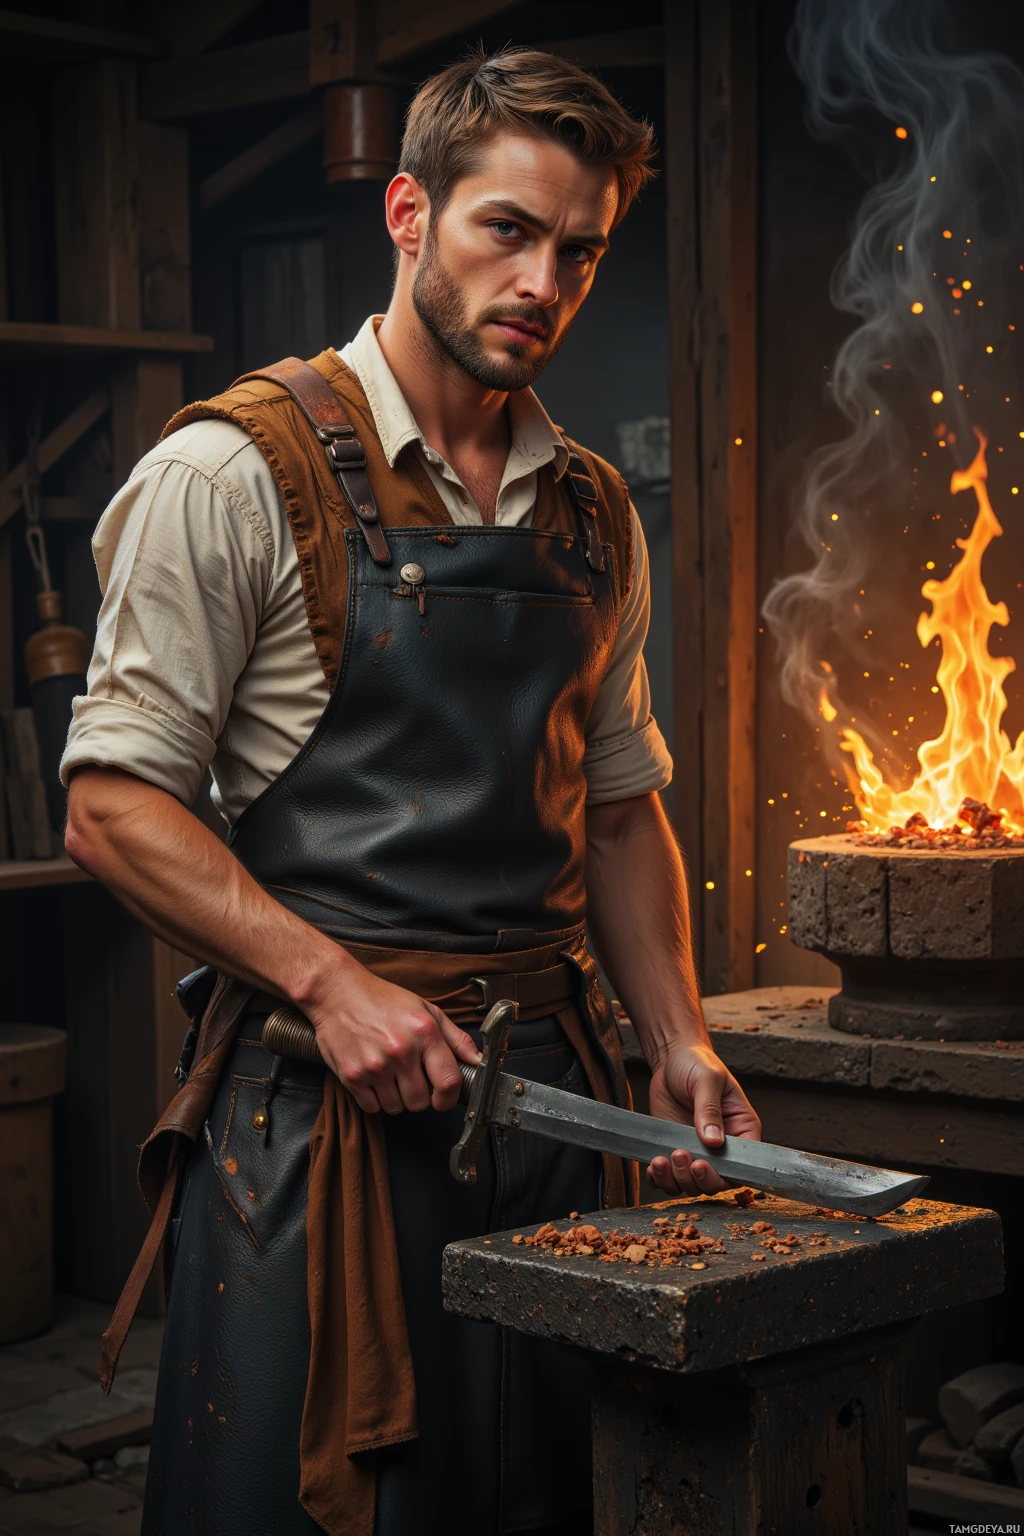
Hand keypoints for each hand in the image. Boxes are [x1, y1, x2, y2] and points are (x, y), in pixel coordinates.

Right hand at [300, 961, 481, 1115]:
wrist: (337, 993)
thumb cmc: (383, 1000)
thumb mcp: (426, 1009)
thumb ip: (455, 1038)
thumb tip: (477, 1061)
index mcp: (424, 1033)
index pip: (448, 1083)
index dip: (448, 1098)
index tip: (443, 1098)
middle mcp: (401, 1052)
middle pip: (420, 1102)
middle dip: (419, 1096)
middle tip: (411, 1079)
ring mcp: (375, 1066)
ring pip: (396, 1108)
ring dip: (396, 1098)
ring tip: (390, 1075)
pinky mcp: (352, 1076)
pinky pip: (372, 1107)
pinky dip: (375, 1099)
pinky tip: (373, 1078)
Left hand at [646, 1040, 760, 1196]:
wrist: (671, 1058)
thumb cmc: (698, 1063)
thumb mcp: (708, 1080)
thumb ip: (709, 1109)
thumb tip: (713, 1140)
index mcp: (742, 1130)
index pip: (743, 1165)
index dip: (725, 1174)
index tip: (703, 1164)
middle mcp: (722, 1147)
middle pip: (717, 1182)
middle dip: (697, 1178)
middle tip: (681, 1155)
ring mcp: (698, 1151)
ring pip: (692, 1185)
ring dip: (677, 1180)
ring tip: (662, 1159)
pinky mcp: (675, 1150)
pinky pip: (670, 1178)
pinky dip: (660, 1179)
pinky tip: (654, 1166)